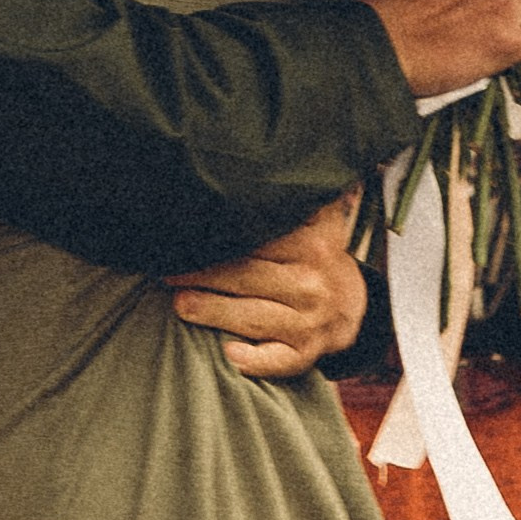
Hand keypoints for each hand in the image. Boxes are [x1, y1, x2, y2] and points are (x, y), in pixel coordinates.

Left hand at [168, 190, 364, 377]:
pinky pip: (279, 361)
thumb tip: (277, 158)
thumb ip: (299, 196)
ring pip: (255, 318)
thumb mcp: (318, 221)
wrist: (353, 308)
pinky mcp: (306, 354)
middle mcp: (311, 284)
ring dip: (215, 312)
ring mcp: (309, 322)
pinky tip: (229, 354)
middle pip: (249, 277)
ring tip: (181, 304)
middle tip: (167, 272)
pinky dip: (255, 361)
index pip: (258, 241)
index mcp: (312, 246)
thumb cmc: (316, 259)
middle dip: (205, 275)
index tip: (186, 235)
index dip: (219, 239)